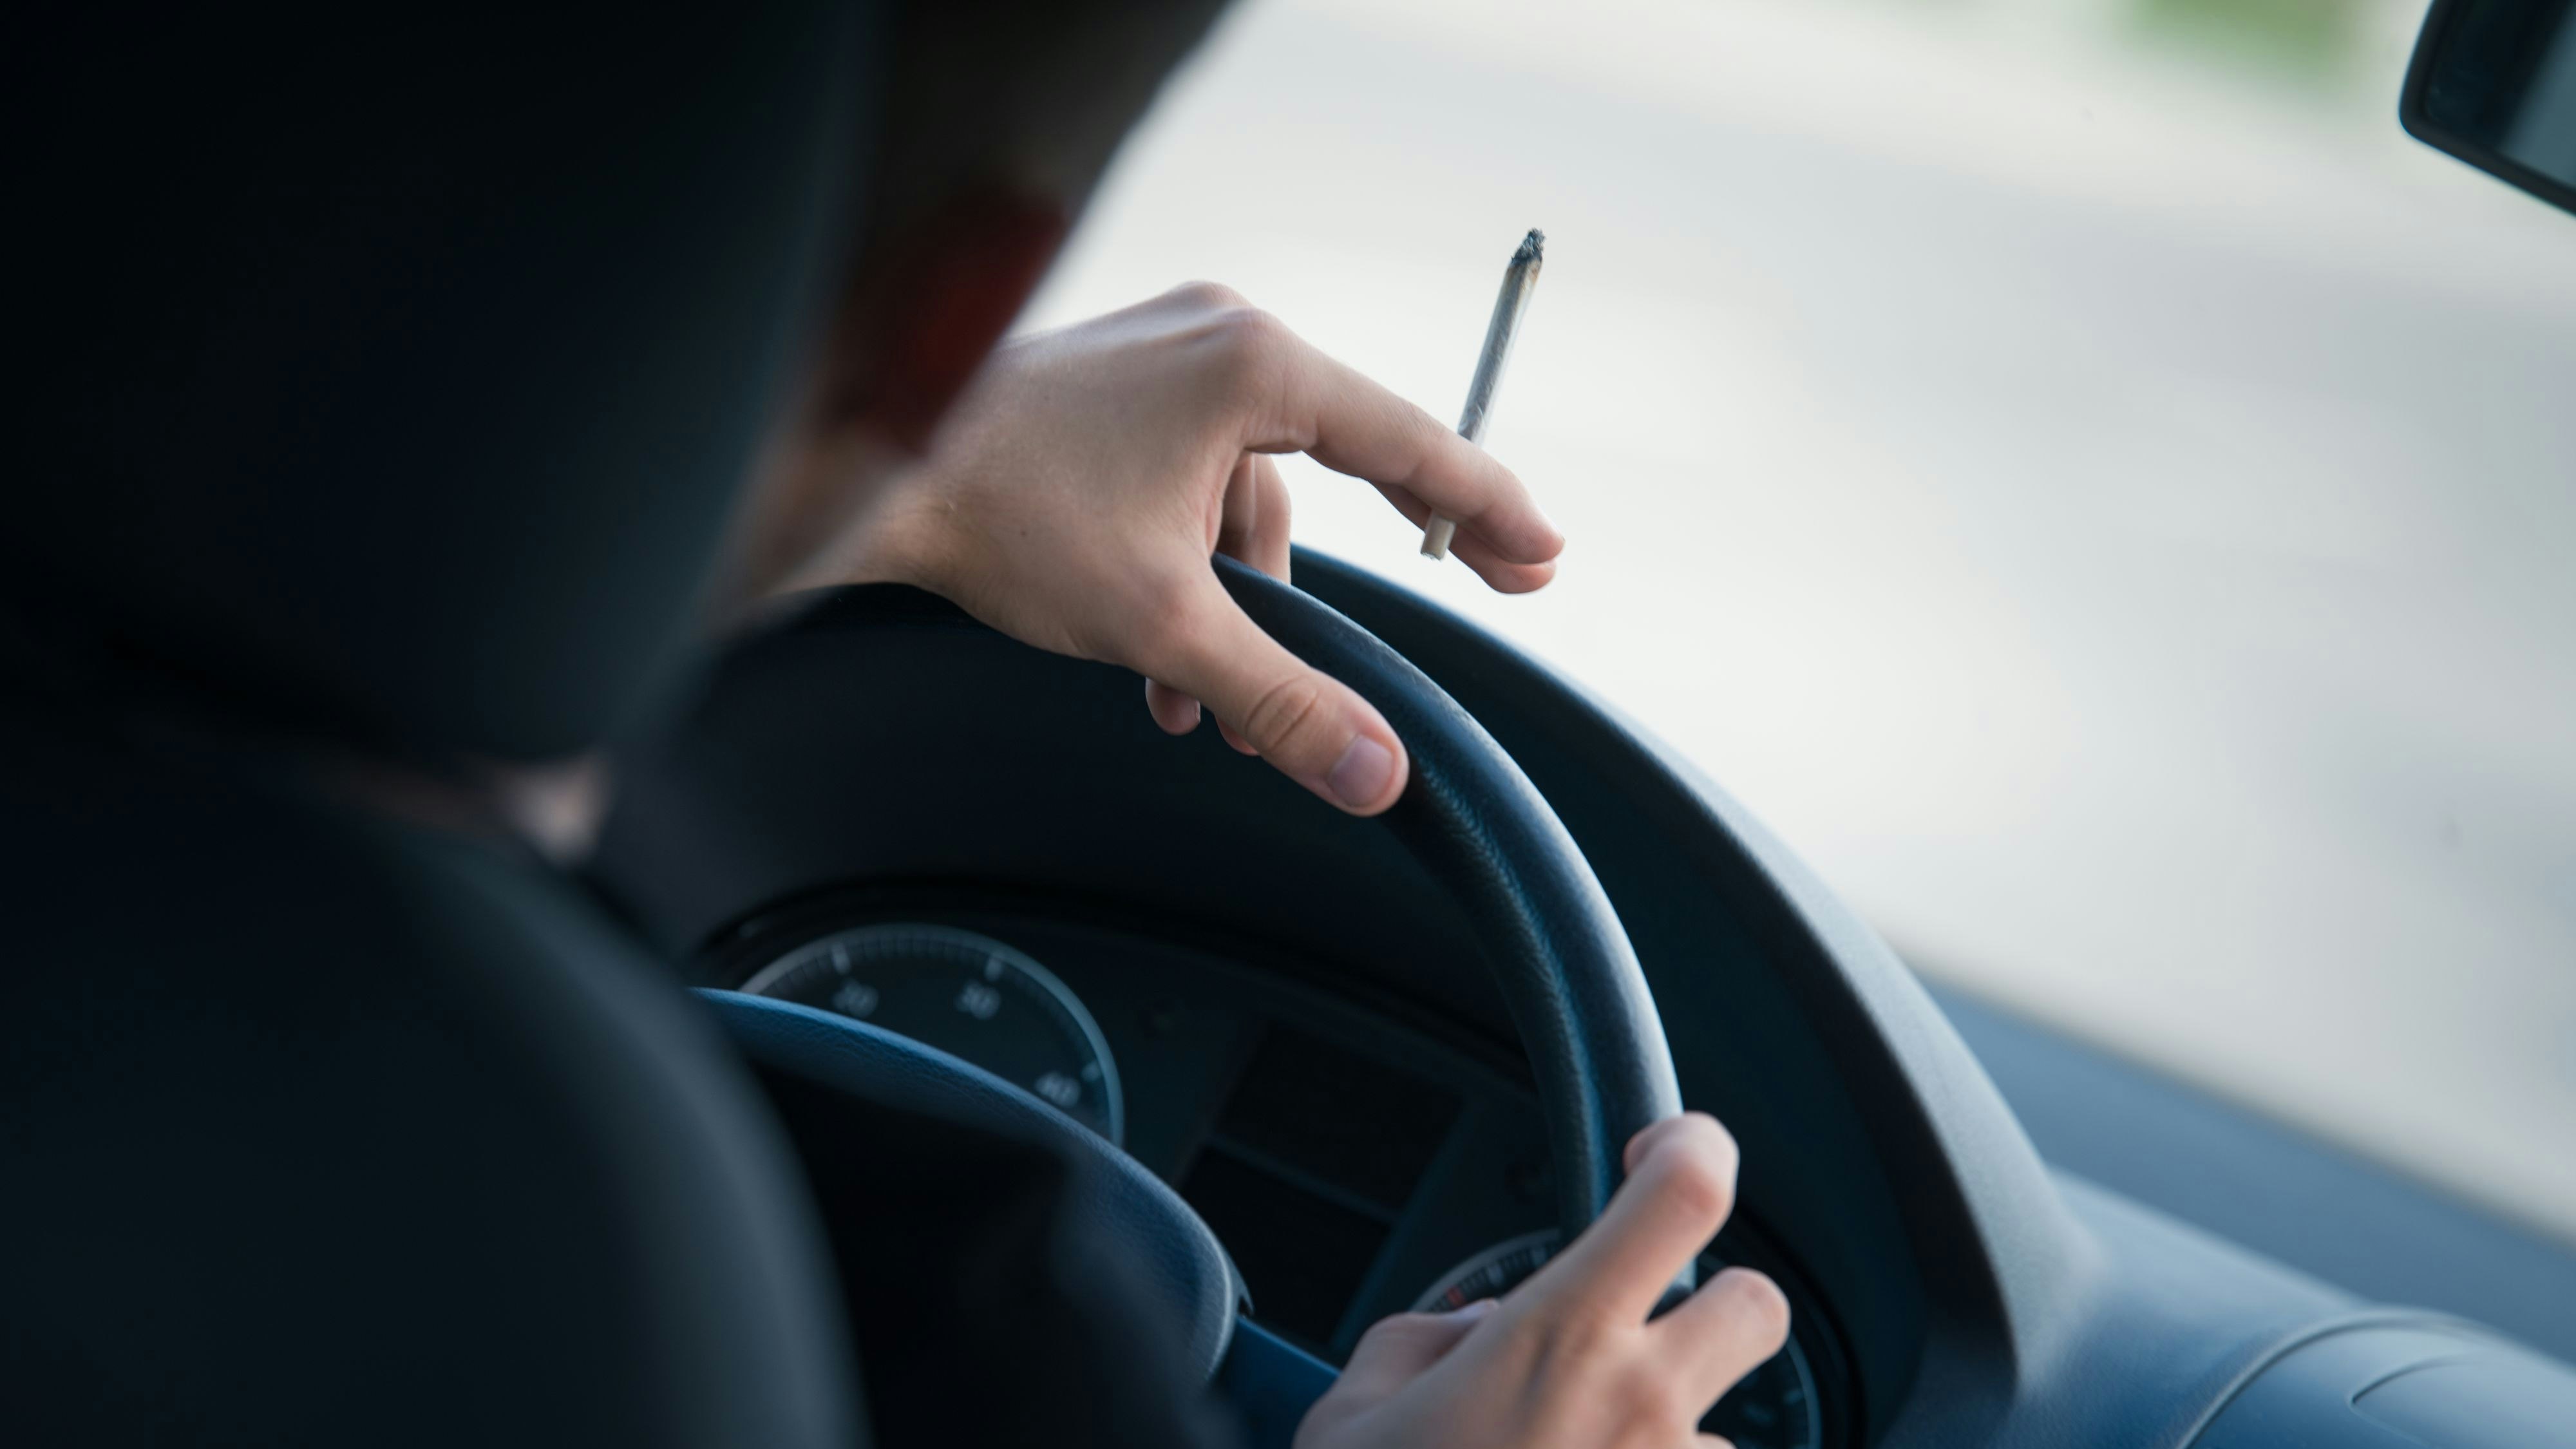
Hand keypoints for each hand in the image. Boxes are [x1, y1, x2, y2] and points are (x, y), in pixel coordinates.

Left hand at [807, 283, 1564, 814]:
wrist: (870, 469)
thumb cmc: (1007, 519)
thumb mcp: (1165, 626)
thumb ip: (1283, 700)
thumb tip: (1379, 773)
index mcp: (1252, 365)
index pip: (1409, 441)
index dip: (1486, 504)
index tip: (1544, 552)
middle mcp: (1218, 336)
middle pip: (1336, 465)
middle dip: (1352, 579)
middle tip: (1482, 586)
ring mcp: (1164, 353)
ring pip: (1246, 498)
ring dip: (1234, 608)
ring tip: (1197, 704)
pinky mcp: (1120, 384)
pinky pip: (1191, 482)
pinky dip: (1186, 571)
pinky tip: (1155, 660)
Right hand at [1296, 1115, 1789, 1448]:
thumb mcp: (1355, 1408)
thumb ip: (1428, 1341)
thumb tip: (1479, 1331)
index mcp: (1563, 1337)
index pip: (1686, 1192)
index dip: (1692, 1145)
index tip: (1660, 1148)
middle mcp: (1644, 1409)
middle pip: (1757, 1305)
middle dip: (1713, 1308)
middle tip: (1640, 1334)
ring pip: (1721, 1439)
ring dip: (1664, 1446)